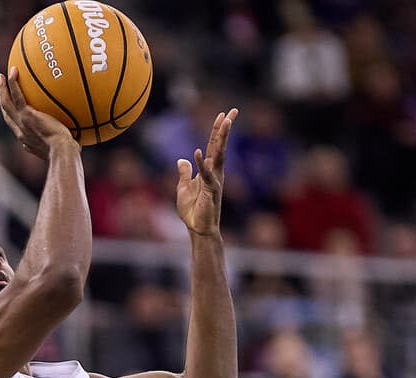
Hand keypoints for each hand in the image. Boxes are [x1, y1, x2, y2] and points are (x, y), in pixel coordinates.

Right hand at [0, 68, 74, 158]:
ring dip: (3, 89)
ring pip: (6, 103)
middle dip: (3, 102)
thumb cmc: (67, 153)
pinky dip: (13, 83)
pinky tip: (14, 71)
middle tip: (0, 92)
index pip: (15, 127)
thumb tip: (78, 142)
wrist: (61, 151)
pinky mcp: (27, 115)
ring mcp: (22, 123)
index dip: (11, 117)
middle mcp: (21, 132)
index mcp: (26, 140)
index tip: (9, 110)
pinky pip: (17, 95)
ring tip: (1, 76)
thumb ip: (66, 142)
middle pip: (7, 114)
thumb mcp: (63, 148)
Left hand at [176, 108, 237, 236]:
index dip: (217, 130)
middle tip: (232, 111)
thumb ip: (184, 173)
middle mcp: (215, 172)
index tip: (224, 115)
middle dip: (225, 128)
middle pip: (220, 146)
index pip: (214, 146)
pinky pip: (206, 175)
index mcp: (208, 170)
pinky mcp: (211, 191)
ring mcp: (215, 180)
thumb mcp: (183, 188)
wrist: (198, 229)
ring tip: (226, 122)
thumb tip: (182, 160)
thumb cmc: (192, 211)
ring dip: (222, 138)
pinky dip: (201, 164)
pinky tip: (198, 152)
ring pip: (219, 155)